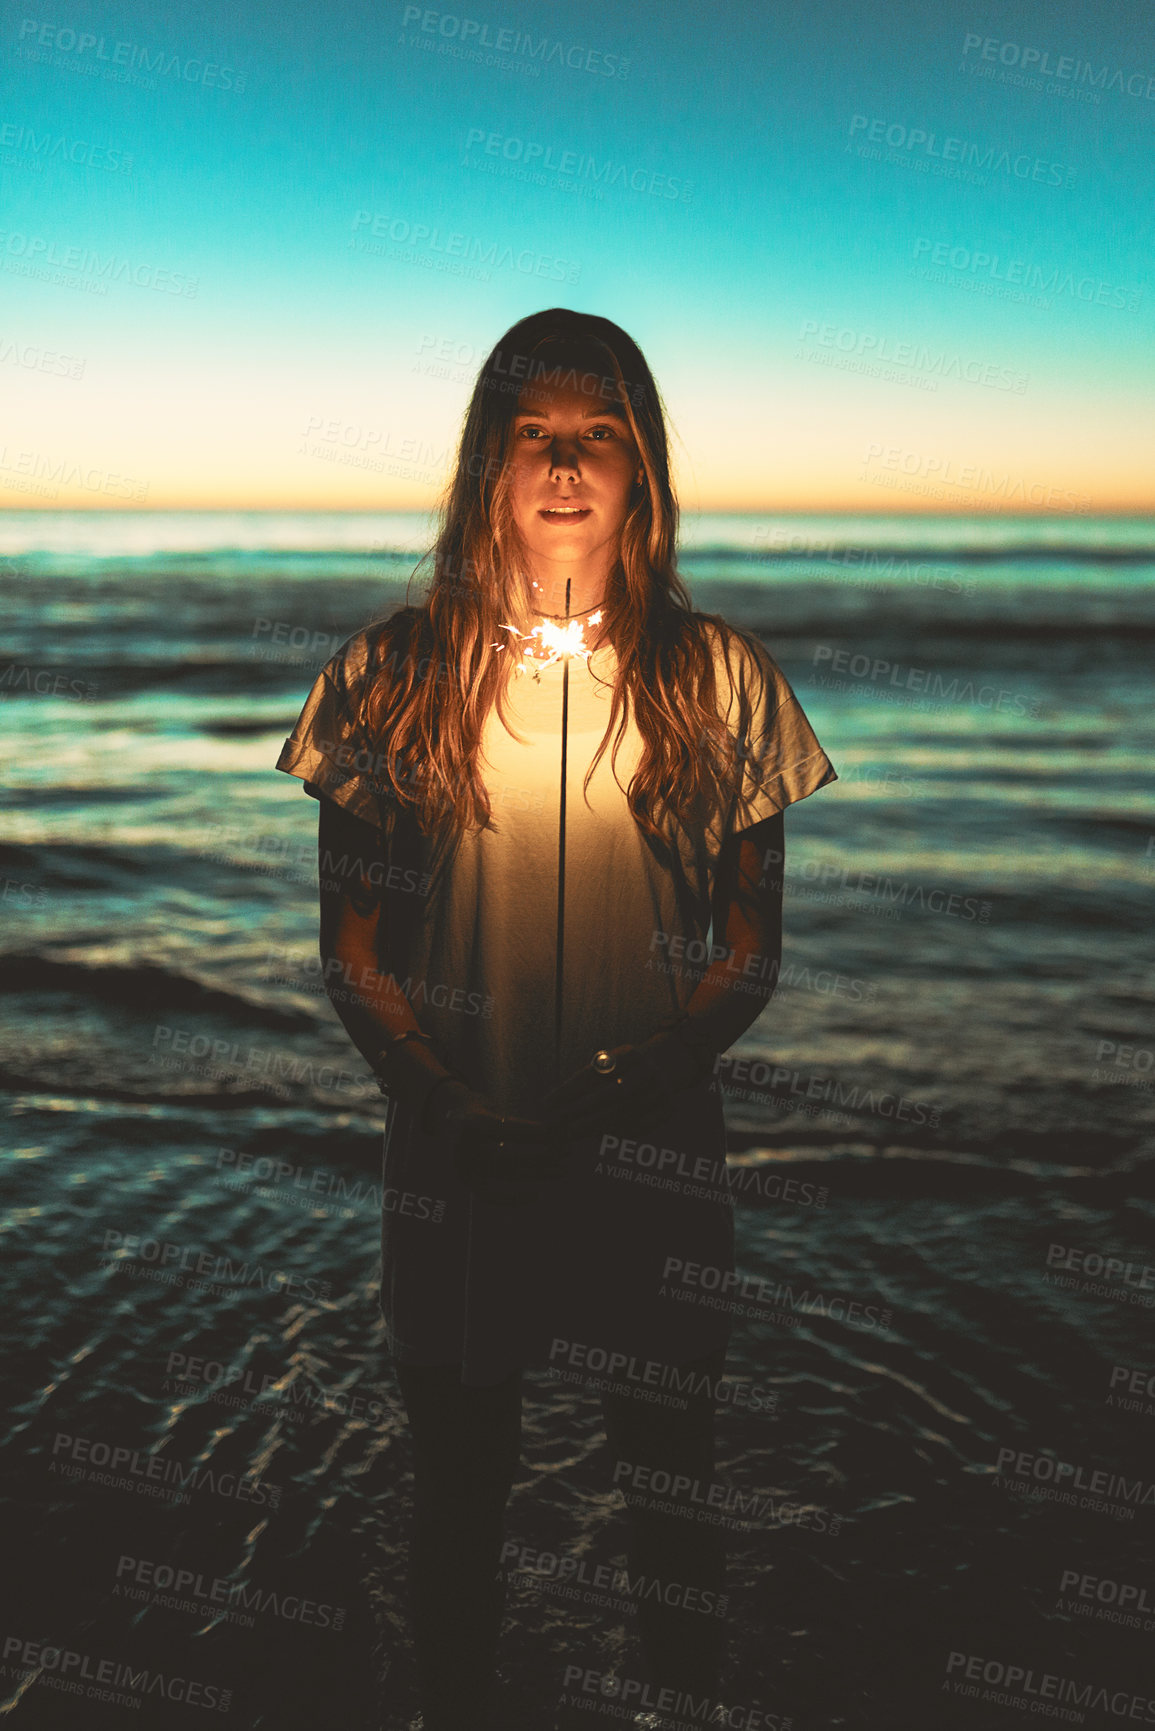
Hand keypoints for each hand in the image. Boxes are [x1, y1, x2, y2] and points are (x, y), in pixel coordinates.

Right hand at [425, 1079, 567, 1206]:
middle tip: (566, 1151)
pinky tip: (536, 1195)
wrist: (449, 1121)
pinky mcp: (468, 1181)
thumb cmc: (476, 1111)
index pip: (505, 1129)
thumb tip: (556, 1128)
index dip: (533, 1132)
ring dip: (538, 1172)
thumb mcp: (490, 1107)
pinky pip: (492, 1195)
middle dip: (540, 1155)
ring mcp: (465, 1167)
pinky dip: (513, 1198)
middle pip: (508, 1156)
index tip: (557, 1131)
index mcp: (470, 1124)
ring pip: (507, 1174)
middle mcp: (464, 1148)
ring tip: (564, 1169)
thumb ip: (517, 1122)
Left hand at [538, 1028, 712, 1141]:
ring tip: (573, 1134)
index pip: (596, 1073)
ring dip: (595, 1127)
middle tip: (560, 1125)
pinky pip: (639, 1127)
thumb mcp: (610, 1060)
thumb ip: (588, 1077)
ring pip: (623, 1115)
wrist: (671, 1061)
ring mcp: (661, 1092)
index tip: (547, 1103)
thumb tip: (554, 1103)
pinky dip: (617, 1133)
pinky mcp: (669, 1109)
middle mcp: (648, 1072)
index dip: (569, 1090)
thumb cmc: (626, 1064)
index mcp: (630, 1055)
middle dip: (583, 1112)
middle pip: (611, 1096)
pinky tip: (599, 1136)